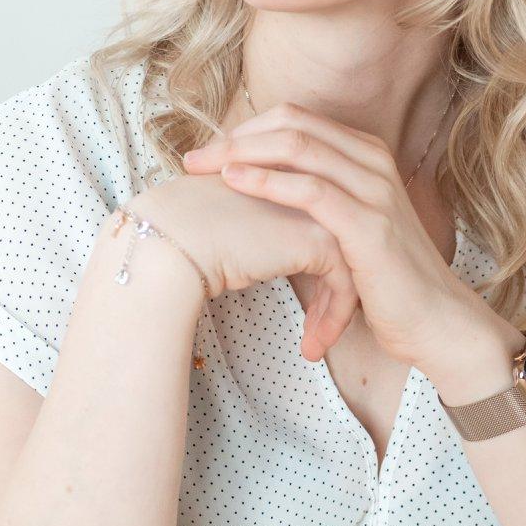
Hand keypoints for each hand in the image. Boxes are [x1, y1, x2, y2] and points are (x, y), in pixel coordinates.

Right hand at [129, 172, 359, 363]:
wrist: (174, 238)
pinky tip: (312, 348)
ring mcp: (317, 212)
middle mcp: (308, 189)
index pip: (323, 225)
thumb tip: (259, 254)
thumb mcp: (228, 226)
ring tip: (316, 345)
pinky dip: (333, 318)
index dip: (320, 269)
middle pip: (343, 245)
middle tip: (319, 332)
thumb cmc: (184, 232)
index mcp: (288, 178)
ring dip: (336, 311)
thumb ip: (256, 230)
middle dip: (335, 294)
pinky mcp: (318, 239)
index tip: (311, 309)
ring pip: (351, 264)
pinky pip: (344, 284)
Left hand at [181, 99, 488, 373]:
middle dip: (236, 137)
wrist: (435, 321)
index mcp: (367, 155)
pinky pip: (310, 189)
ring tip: (202, 169)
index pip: (297, 119)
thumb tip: (261, 191)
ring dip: (241, 153)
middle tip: (194, 159)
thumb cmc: (386, 280)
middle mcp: (374, 161)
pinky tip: (235, 183)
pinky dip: (267, 181)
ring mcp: (374, 189)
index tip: (209, 151)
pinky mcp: (369, 224)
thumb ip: (318, 201)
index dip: (247, 129)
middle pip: (292, 124)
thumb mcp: (350, 227)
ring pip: (298, 146)